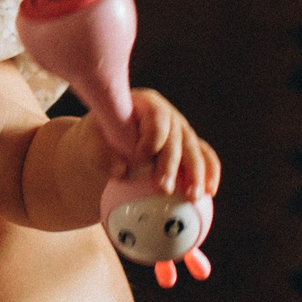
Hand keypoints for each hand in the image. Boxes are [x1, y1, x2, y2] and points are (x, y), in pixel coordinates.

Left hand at [92, 87, 220, 196]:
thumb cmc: (98, 141)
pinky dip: (209, 174)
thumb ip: (103, 153)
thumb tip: (121, 171)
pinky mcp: (189, 146)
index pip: (156, 120)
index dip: (151, 141)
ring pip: (195, 148)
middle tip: (164, 189)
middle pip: (178, 137)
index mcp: (145, 104)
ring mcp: (181, 129)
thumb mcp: (92, 142)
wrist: (107, 144)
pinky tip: (209, 193)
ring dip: (196, 174)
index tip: (138, 163)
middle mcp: (168, 114)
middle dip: (173, 164)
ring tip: (193, 197)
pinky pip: (205, 158)